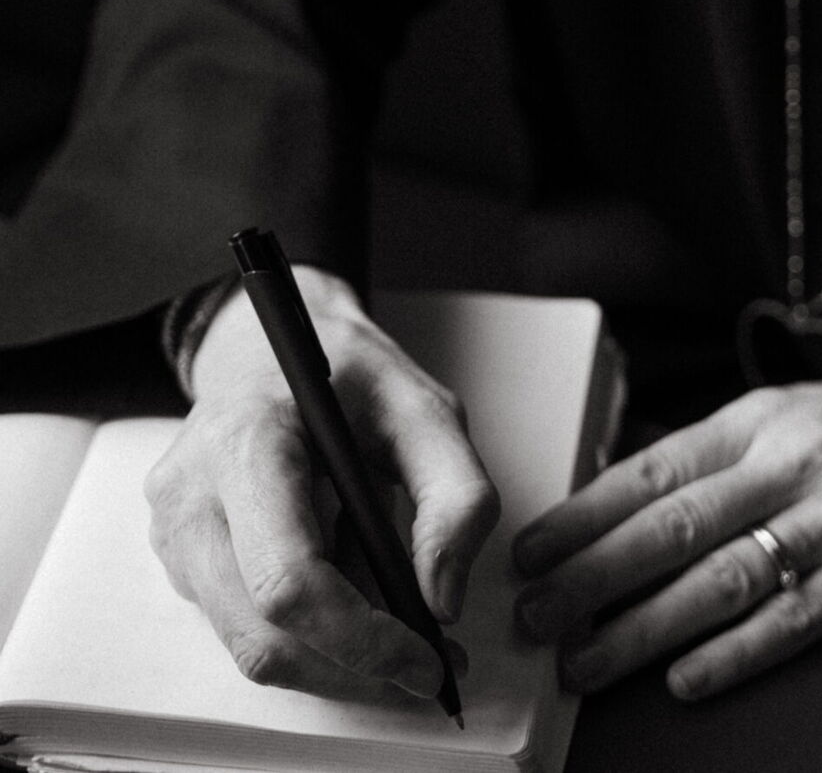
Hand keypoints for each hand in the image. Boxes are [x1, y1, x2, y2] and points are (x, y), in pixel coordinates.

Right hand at [145, 267, 499, 700]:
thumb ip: (457, 495)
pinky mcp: (182, 559)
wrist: (274, 345)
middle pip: (263, 635)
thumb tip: (444, 600)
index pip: (288, 580)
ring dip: (336, 658)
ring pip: (252, 647)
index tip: (427, 660)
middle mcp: (190, 493)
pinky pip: (245, 627)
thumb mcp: (426, 407)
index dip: (361, 638)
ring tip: (399, 620)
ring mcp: (174, 532)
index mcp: (245, 440)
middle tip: (430, 667)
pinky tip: (355, 595)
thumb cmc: (349, 374)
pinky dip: (311, 635)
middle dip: (354, 667)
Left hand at [512, 345, 821, 700]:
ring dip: (642, 629)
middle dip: (591, 578)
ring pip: (718, 580)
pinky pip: (794, 619)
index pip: (653, 469)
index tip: (531, 549)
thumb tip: (645, 494)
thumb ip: (733, 450)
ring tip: (587, 662)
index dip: (585, 514)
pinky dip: (735, 652)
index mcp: (765, 418)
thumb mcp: (808, 409)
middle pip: (670, 527)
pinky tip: (687, 677)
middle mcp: (791, 463)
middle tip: (535, 616)